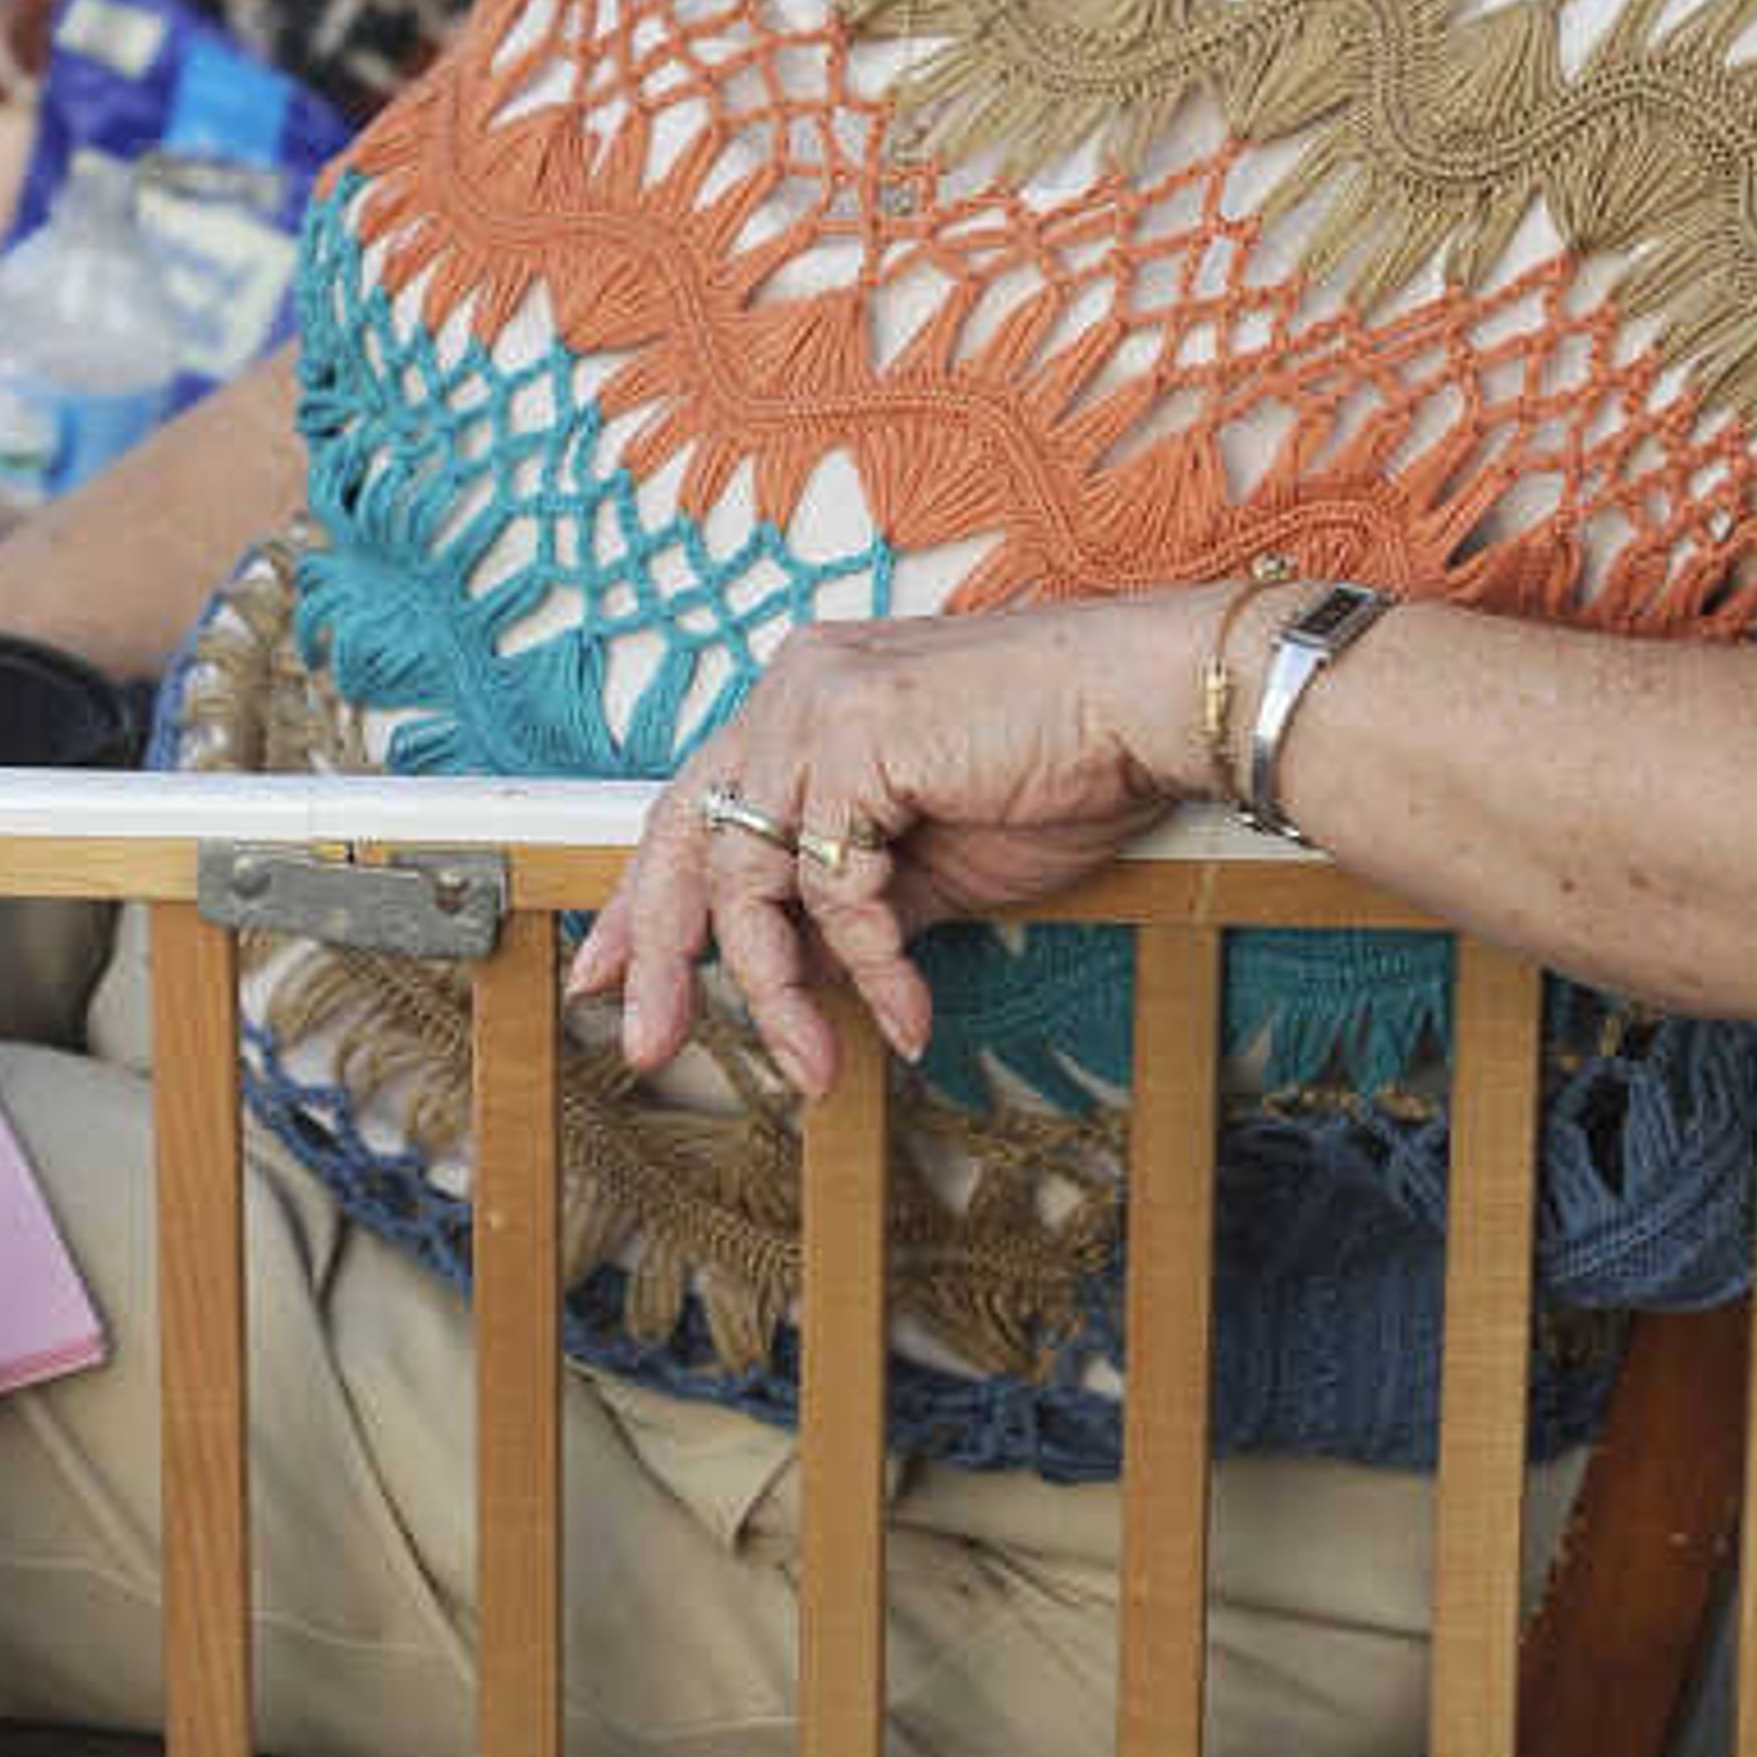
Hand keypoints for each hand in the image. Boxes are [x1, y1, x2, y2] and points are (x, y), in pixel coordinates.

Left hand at [567, 598, 1203, 1095]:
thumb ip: (843, 906)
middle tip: (650, 1047)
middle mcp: (791, 689)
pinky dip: (869, 966)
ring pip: (752, 879)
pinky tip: (909, 1014)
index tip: (609, 979)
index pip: (691, 808)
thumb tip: (786, 981)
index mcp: (799, 702)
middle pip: (687, 841)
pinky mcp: (857, 733)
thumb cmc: (1056, 772)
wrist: (1147, 711)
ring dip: (782, 993)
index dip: (644, 903)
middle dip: (663, 957)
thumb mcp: (924, 864)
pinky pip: (832, 888)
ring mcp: (816, 702)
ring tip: (817, 1067)